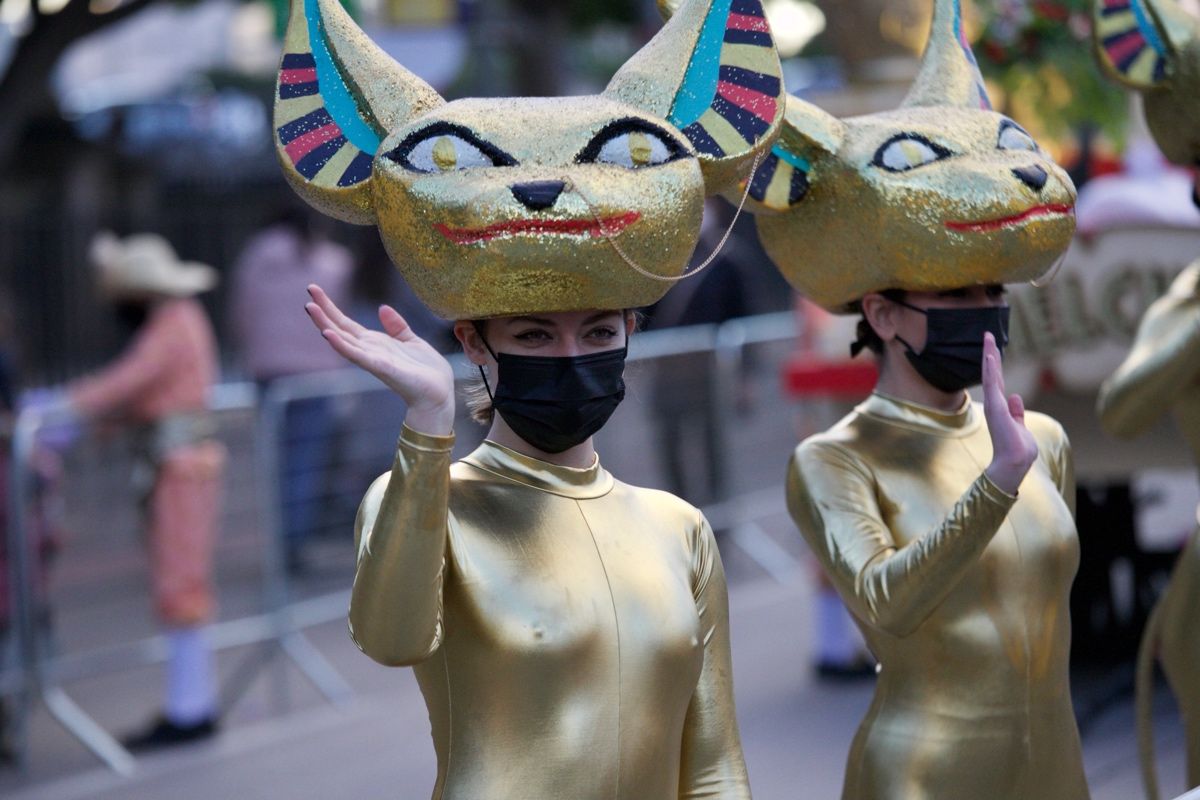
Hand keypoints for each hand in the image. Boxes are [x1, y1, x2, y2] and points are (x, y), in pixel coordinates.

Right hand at [305, 284, 455, 435]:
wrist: (439, 393)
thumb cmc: (427, 371)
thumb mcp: (411, 341)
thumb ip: (396, 326)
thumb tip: (382, 308)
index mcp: (375, 343)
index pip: (346, 323)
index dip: (330, 307)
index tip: (314, 290)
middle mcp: (369, 350)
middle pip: (340, 328)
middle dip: (323, 311)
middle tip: (309, 290)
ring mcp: (373, 360)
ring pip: (343, 340)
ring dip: (326, 325)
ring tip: (310, 308)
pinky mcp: (382, 368)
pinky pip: (358, 355)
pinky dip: (342, 345)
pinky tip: (328, 334)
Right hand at [981, 331, 1037, 494]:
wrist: (1014, 462)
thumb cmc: (1018, 449)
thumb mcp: (1020, 426)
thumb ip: (1017, 412)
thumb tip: (1016, 397)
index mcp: (1000, 407)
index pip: (997, 380)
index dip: (995, 363)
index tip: (993, 347)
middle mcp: (995, 403)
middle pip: (992, 372)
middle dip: (990, 353)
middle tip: (988, 335)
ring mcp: (994, 404)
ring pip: (991, 374)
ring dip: (989, 355)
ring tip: (988, 338)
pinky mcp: (996, 407)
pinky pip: (992, 384)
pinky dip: (990, 369)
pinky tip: (989, 356)